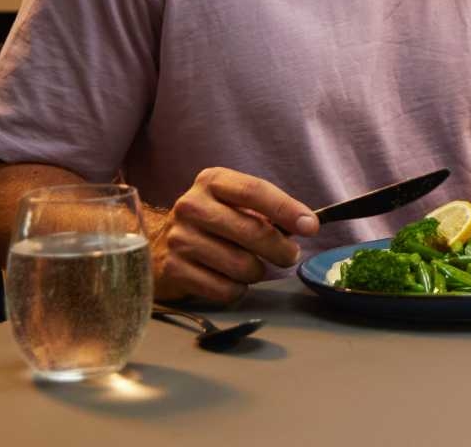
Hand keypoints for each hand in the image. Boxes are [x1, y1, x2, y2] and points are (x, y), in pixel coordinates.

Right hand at [150, 167, 317, 303]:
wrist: (159, 248)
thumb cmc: (212, 225)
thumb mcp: (234, 205)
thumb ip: (268, 212)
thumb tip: (307, 224)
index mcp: (212, 181)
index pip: (255, 191)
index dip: (287, 209)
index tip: (311, 226)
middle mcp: (191, 205)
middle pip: (253, 231)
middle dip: (282, 249)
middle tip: (289, 256)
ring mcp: (179, 238)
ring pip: (242, 265)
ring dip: (257, 272)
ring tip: (252, 267)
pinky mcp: (172, 270)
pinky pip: (225, 289)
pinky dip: (237, 290)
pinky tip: (230, 280)